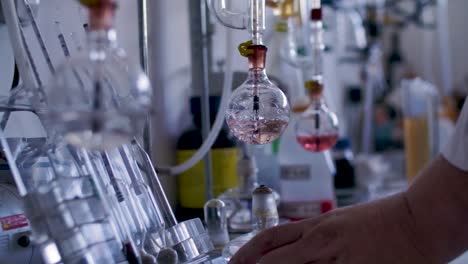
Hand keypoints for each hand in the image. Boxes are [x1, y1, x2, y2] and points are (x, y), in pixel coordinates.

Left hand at [229, 194, 431, 263]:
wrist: (416, 222)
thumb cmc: (379, 220)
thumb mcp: (339, 223)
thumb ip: (313, 238)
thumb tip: (290, 252)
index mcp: (315, 226)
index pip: (269, 239)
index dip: (246, 252)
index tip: (232, 263)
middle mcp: (320, 241)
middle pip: (273, 260)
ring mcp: (336, 260)